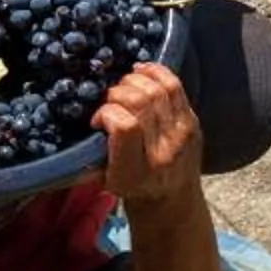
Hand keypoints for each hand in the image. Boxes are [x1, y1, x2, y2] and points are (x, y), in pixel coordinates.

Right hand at [91, 63, 202, 209]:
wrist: (173, 198)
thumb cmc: (131, 186)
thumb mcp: (104, 179)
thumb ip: (91, 153)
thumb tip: (77, 114)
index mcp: (137, 170)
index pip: (125, 125)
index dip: (106, 112)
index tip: (98, 119)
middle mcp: (164, 151)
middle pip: (141, 101)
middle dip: (117, 93)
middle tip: (110, 102)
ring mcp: (182, 134)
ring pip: (158, 89)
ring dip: (134, 81)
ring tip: (123, 88)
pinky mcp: (193, 121)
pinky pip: (175, 85)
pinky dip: (155, 72)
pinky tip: (140, 72)